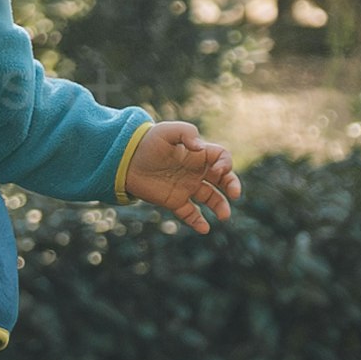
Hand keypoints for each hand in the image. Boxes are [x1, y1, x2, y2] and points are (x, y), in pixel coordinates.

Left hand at [116, 118, 240, 227]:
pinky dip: (198, 222)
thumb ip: (186, 133)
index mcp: (199, 154)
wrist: (126, 158)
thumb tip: (200, 148)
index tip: (218, 171)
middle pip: (223, 180)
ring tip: (224, 216)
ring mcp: (187, 187)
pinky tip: (204, 228)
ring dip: (220, 207)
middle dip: (232, 186)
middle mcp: (196, 171)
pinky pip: (191, 213)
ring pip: (211, 199)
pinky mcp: (175, 201)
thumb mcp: (167, 130)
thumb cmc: (148, 141)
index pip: (222, 158)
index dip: (226, 165)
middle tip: (235, 195)